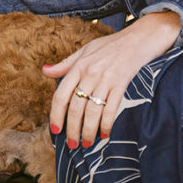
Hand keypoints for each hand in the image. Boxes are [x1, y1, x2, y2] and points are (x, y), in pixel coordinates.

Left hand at [45, 11, 182, 147]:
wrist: (137, 38)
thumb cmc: (110, 46)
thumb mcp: (84, 51)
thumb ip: (65, 64)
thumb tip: (45, 71)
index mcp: (78, 66)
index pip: (61, 95)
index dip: (56, 115)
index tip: (55, 130)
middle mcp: (90, 73)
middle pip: (76, 107)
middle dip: (72, 130)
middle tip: (72, 144)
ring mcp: (106, 79)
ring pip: (92, 111)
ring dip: (88, 131)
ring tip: (86, 143)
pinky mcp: (121, 83)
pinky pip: (111, 108)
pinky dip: (107, 124)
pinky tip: (105, 134)